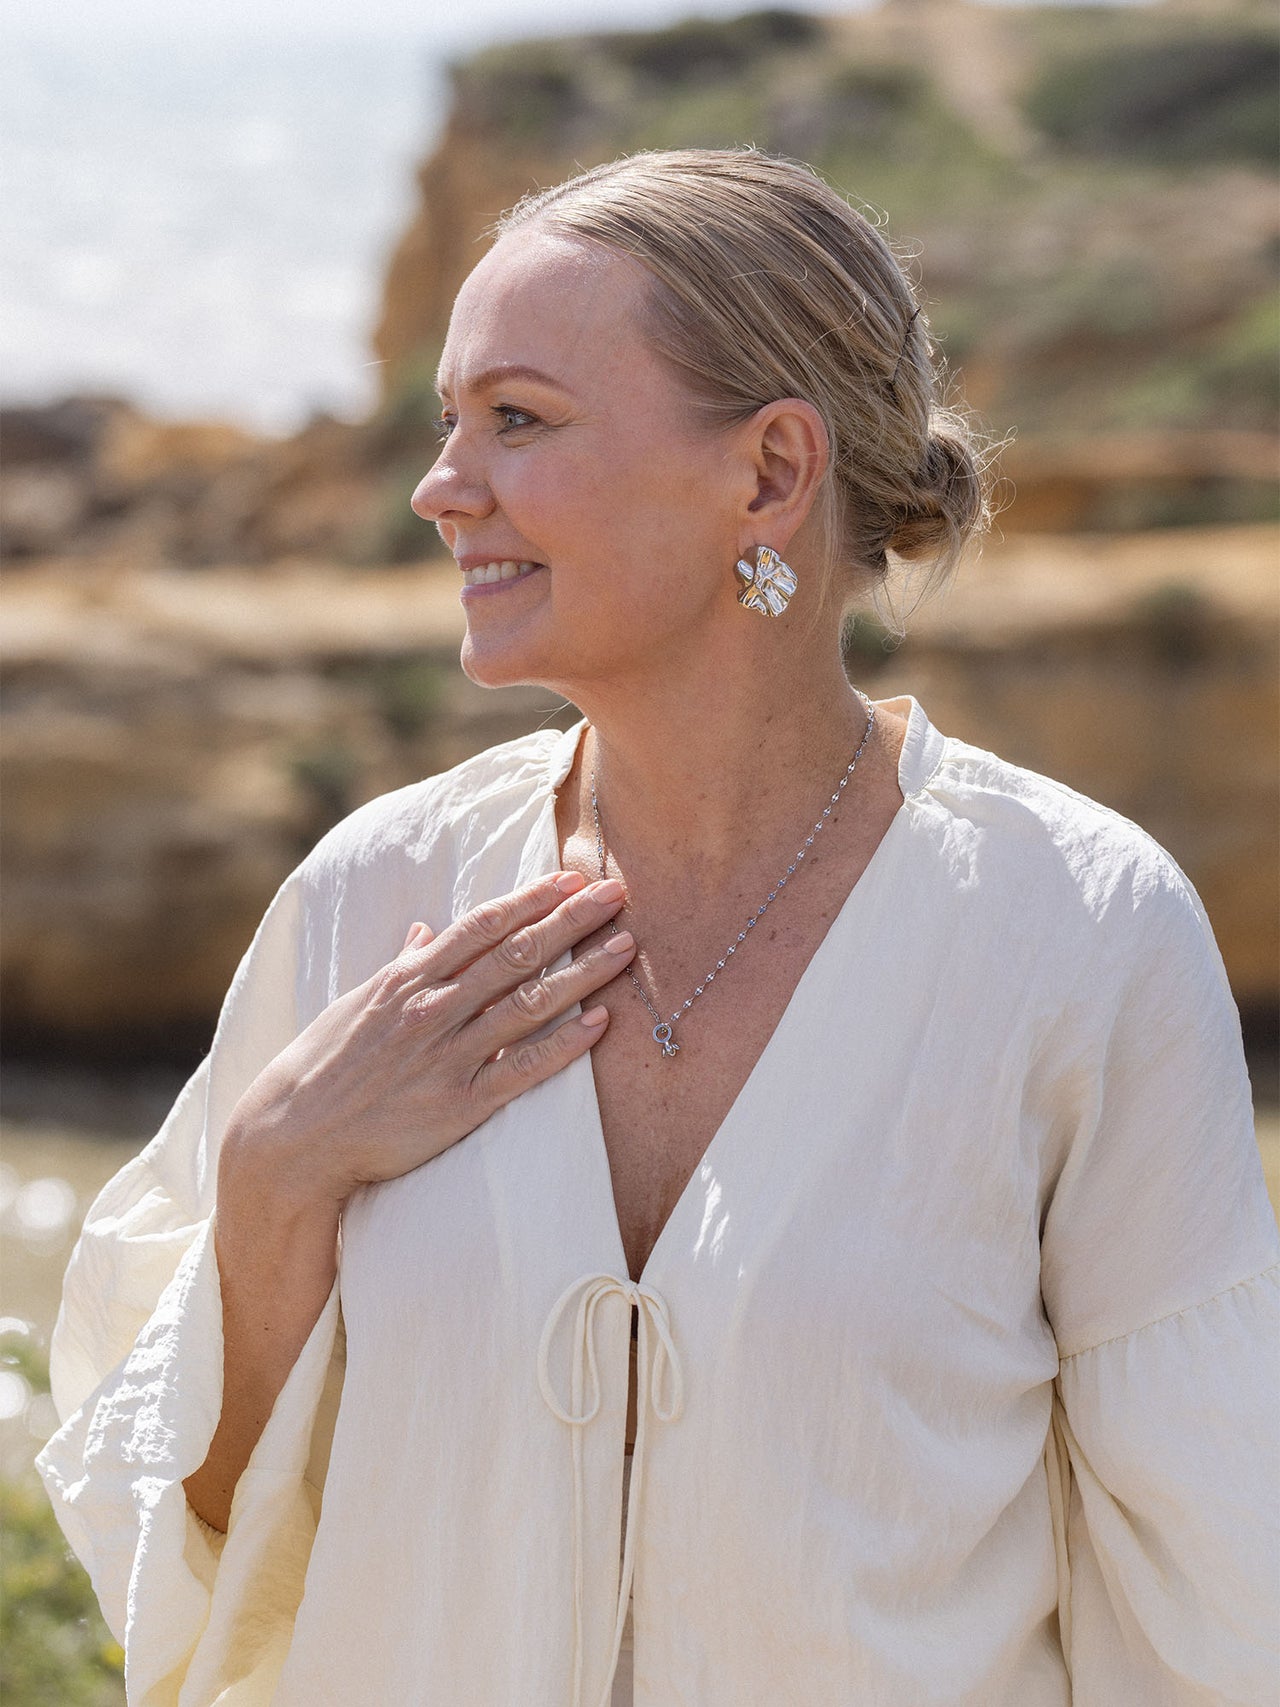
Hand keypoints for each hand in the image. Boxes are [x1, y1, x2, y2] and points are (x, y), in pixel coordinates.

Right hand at [222, 870, 632, 1207]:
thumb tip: (422, 929)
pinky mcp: (460, 1105)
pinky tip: (601, 1025)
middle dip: (571, 921)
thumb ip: (400, 964)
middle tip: (615, 893)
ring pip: (529, 1003)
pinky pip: (522, 1068)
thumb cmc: (324, 1065)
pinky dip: (564, 1045)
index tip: (569, 878)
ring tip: (626, 948)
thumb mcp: (358, 1002)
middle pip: (516, 954)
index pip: (481, 926)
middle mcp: (433, 1008)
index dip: (530, 899)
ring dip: (583, 973)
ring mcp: (449, 1055)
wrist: (293, 1135)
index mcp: (408, 977)